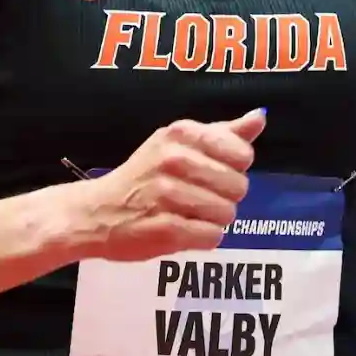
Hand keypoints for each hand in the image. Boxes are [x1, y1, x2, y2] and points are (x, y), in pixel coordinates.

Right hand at [79, 109, 267, 261]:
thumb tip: (259, 117)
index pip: (242, 153)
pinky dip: (202, 238)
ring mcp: (168, 194)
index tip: (211, 172)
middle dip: (224, 197)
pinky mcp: (166, 228)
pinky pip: (212, 237)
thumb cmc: (144, 176)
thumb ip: (222, 133)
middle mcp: (174, 159)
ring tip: (187, 214)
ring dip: (212, 220)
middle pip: (239, 187)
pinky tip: (183, 230)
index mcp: (180, 133)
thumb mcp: (177, 144)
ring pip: (227, 214)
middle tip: (196, 197)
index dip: (233, 168)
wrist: (96, 212)